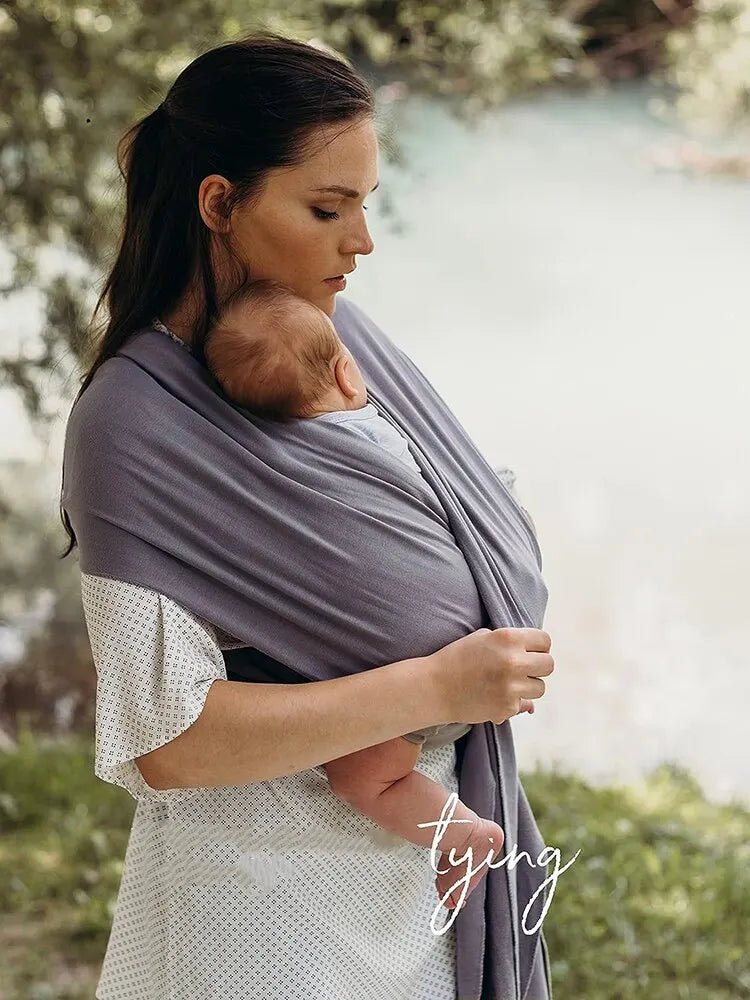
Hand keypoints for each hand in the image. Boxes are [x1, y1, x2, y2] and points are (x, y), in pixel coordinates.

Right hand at [430, 627, 552, 724]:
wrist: (434, 687)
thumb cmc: (457, 657)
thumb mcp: (483, 638)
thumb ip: (512, 642)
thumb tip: (539, 657)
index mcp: (508, 638)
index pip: (545, 640)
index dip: (538, 646)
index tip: (530, 651)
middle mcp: (513, 662)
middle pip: (549, 665)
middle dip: (538, 666)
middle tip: (523, 669)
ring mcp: (511, 687)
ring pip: (540, 688)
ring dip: (528, 686)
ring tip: (507, 683)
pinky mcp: (507, 708)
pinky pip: (525, 705)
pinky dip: (514, 702)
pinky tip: (495, 695)